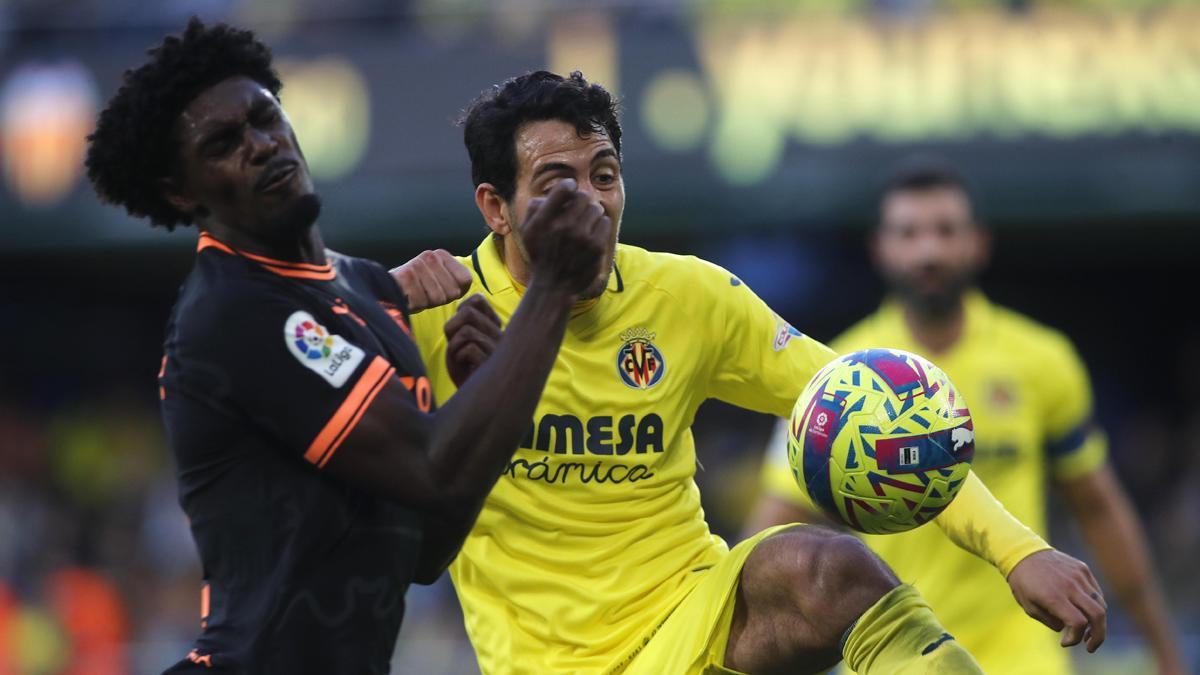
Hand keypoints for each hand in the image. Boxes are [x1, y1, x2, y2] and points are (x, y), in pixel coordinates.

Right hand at [390, 250, 472, 312]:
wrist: (384, 291)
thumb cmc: (416, 290)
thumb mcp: (440, 282)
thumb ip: (457, 283)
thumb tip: (481, 296)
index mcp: (442, 255)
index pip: (465, 281)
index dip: (454, 292)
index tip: (438, 289)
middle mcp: (430, 255)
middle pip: (452, 292)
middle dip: (439, 299)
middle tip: (423, 293)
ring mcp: (418, 264)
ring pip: (438, 298)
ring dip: (426, 302)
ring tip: (415, 294)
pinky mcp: (407, 276)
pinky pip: (423, 302)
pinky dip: (415, 305)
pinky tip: (407, 297)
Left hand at [443, 294, 501, 387]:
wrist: (474, 397)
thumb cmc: (466, 369)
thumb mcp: (462, 341)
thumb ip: (465, 321)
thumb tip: (466, 305)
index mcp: (495, 325)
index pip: (478, 299)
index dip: (460, 310)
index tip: (458, 329)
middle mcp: (501, 333)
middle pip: (468, 313)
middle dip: (451, 329)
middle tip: (455, 346)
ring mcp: (499, 349)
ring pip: (466, 331)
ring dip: (454, 346)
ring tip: (460, 359)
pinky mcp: (494, 363)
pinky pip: (468, 349)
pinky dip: (458, 358)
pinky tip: (466, 368)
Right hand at [519, 178, 610, 295]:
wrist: (554, 285)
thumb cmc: (541, 254)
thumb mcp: (527, 232)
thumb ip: (534, 209)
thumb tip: (549, 193)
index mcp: (544, 221)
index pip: (564, 188)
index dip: (568, 186)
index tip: (569, 191)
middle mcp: (562, 227)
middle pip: (583, 196)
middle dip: (581, 202)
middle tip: (578, 212)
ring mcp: (581, 237)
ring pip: (596, 208)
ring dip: (591, 214)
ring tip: (585, 224)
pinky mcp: (596, 246)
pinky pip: (604, 222)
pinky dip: (599, 226)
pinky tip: (591, 235)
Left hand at [1008, 549, 1106, 652]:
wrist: (1022, 552)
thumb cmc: (1023, 583)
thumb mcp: (1030, 607)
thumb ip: (1051, 621)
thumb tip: (1070, 629)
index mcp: (1054, 596)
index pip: (1078, 622)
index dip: (1075, 638)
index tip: (1064, 643)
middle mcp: (1070, 586)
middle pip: (1098, 615)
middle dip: (1099, 636)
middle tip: (1090, 647)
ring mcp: (1078, 576)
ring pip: (1100, 604)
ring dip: (1098, 622)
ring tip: (1087, 631)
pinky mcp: (1082, 568)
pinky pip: (1095, 591)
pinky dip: (1095, 605)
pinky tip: (1084, 611)